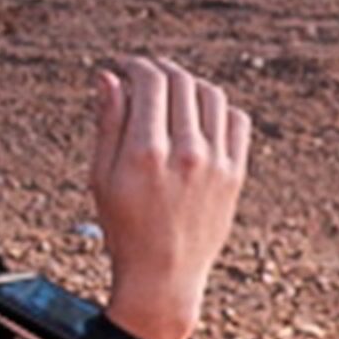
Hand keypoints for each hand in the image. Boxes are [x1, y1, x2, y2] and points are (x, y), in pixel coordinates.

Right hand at [88, 56, 251, 338]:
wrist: (163, 273)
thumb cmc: (123, 226)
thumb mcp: (101, 175)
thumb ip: (107, 123)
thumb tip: (108, 77)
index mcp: (146, 152)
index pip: (151, 82)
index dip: (136, 65)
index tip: (124, 66)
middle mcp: (186, 152)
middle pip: (181, 82)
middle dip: (160, 69)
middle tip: (144, 72)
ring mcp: (216, 162)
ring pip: (211, 95)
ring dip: (189, 83)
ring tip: (171, 91)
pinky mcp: (236, 173)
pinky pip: (237, 120)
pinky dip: (218, 107)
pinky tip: (199, 114)